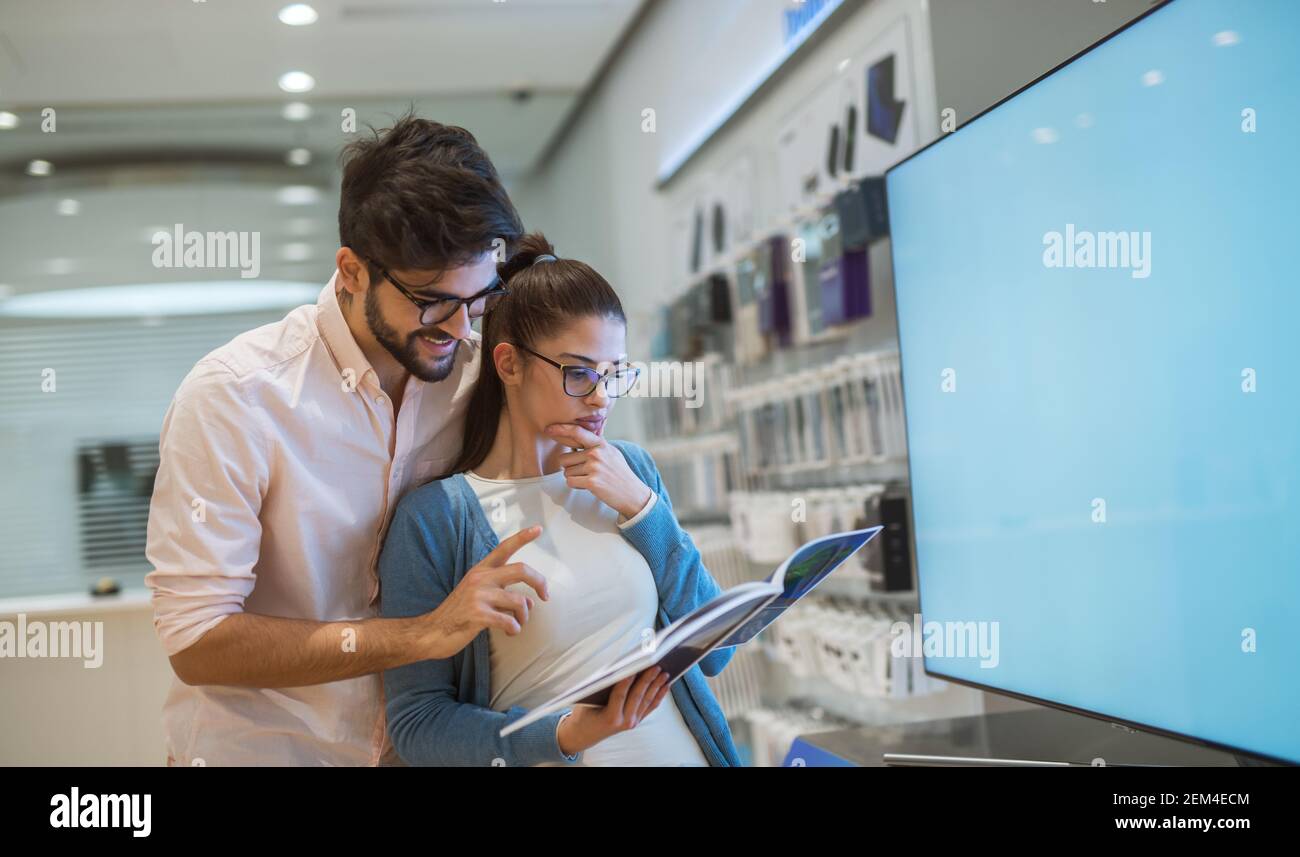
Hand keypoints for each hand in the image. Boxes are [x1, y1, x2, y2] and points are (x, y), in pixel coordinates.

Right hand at [421, 526, 548, 658]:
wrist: (433, 632)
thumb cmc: (459, 613)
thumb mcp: (477, 594)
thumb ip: (503, 592)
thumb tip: (531, 601)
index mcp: (481, 570)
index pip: (504, 548)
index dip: (522, 537)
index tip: (538, 528)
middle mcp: (480, 578)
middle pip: (521, 570)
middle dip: (539, 582)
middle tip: (545, 596)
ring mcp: (478, 596)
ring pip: (519, 601)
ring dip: (524, 616)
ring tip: (517, 623)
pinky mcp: (477, 615)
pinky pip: (509, 620)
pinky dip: (514, 628)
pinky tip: (510, 632)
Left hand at [547, 423, 652, 519]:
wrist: (632, 493)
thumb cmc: (620, 474)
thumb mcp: (611, 453)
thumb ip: (596, 444)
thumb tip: (579, 435)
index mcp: (601, 444)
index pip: (578, 432)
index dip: (561, 429)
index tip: (549, 429)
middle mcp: (596, 453)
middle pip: (565, 458)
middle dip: (571, 467)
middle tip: (586, 472)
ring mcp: (594, 467)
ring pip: (567, 472)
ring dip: (575, 478)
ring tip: (591, 479)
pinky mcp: (592, 481)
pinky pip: (570, 482)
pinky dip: (576, 486)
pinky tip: (589, 485)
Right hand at [556, 666, 671, 756]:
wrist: (584, 734)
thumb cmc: (584, 714)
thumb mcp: (588, 700)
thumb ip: (602, 686)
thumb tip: (619, 668)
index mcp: (610, 718)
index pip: (620, 694)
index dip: (627, 680)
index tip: (634, 666)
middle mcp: (624, 722)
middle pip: (637, 697)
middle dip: (648, 680)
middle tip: (656, 666)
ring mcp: (632, 723)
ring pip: (646, 701)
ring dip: (657, 686)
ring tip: (664, 674)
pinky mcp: (636, 722)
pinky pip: (650, 707)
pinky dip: (658, 696)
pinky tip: (665, 686)